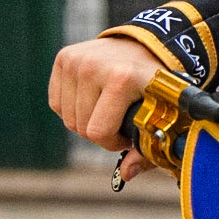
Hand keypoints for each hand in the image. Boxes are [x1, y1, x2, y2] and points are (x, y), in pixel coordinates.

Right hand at [47, 36, 161, 181]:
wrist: (151, 45)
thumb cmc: (157, 85)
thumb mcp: (162, 114)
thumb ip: (147, 149)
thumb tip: (126, 174)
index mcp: (121, 78)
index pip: (98, 131)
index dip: (112, 142)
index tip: (127, 136)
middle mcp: (93, 66)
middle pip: (81, 127)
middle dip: (100, 133)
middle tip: (119, 121)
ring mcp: (76, 60)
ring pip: (67, 117)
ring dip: (86, 121)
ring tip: (108, 109)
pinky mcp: (64, 57)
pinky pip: (56, 102)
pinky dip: (72, 109)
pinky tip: (93, 99)